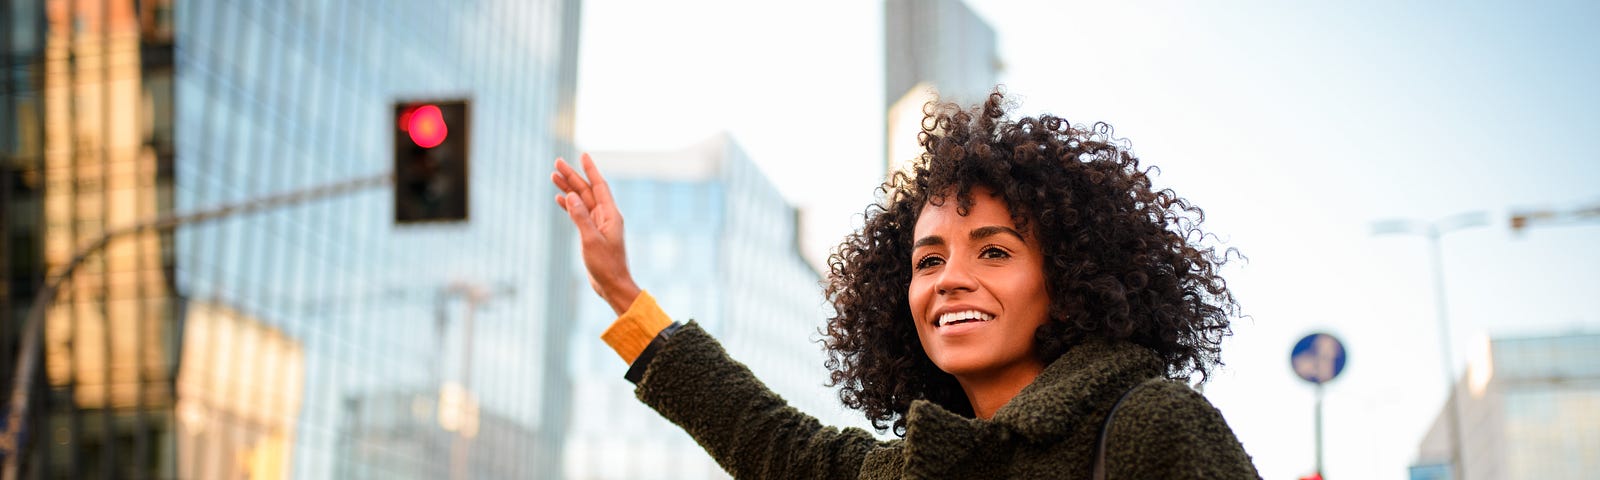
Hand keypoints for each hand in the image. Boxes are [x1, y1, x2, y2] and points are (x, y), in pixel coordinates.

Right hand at [553, 153, 640, 314]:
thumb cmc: (606, 265)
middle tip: (557, 162)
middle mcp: (605, 216)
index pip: (599, 186)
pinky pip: (579, 214)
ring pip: (581, 201)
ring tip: (553, 176)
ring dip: (568, 189)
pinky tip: (560, 199)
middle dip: (573, 176)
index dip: (590, 170)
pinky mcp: (592, 234)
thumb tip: (571, 196)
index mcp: (610, 215)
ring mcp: (598, 225)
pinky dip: (569, 206)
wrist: (612, 285)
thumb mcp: (590, 240)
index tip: (583, 155)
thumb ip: (580, 217)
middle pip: (587, 191)